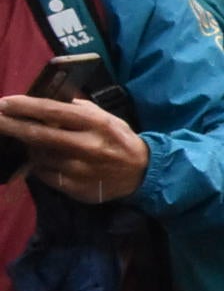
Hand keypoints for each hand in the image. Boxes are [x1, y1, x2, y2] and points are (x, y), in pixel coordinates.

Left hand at [0, 94, 150, 205]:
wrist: (143, 173)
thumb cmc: (120, 140)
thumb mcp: (107, 118)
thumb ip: (80, 110)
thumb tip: (48, 104)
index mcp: (95, 124)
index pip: (53, 112)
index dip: (25, 107)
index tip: (3, 103)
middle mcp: (88, 146)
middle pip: (39, 135)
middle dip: (11, 126)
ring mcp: (81, 169)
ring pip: (40, 157)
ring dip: (30, 148)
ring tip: (32, 143)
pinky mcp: (76, 188)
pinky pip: (45, 175)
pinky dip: (39, 167)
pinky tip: (44, 161)